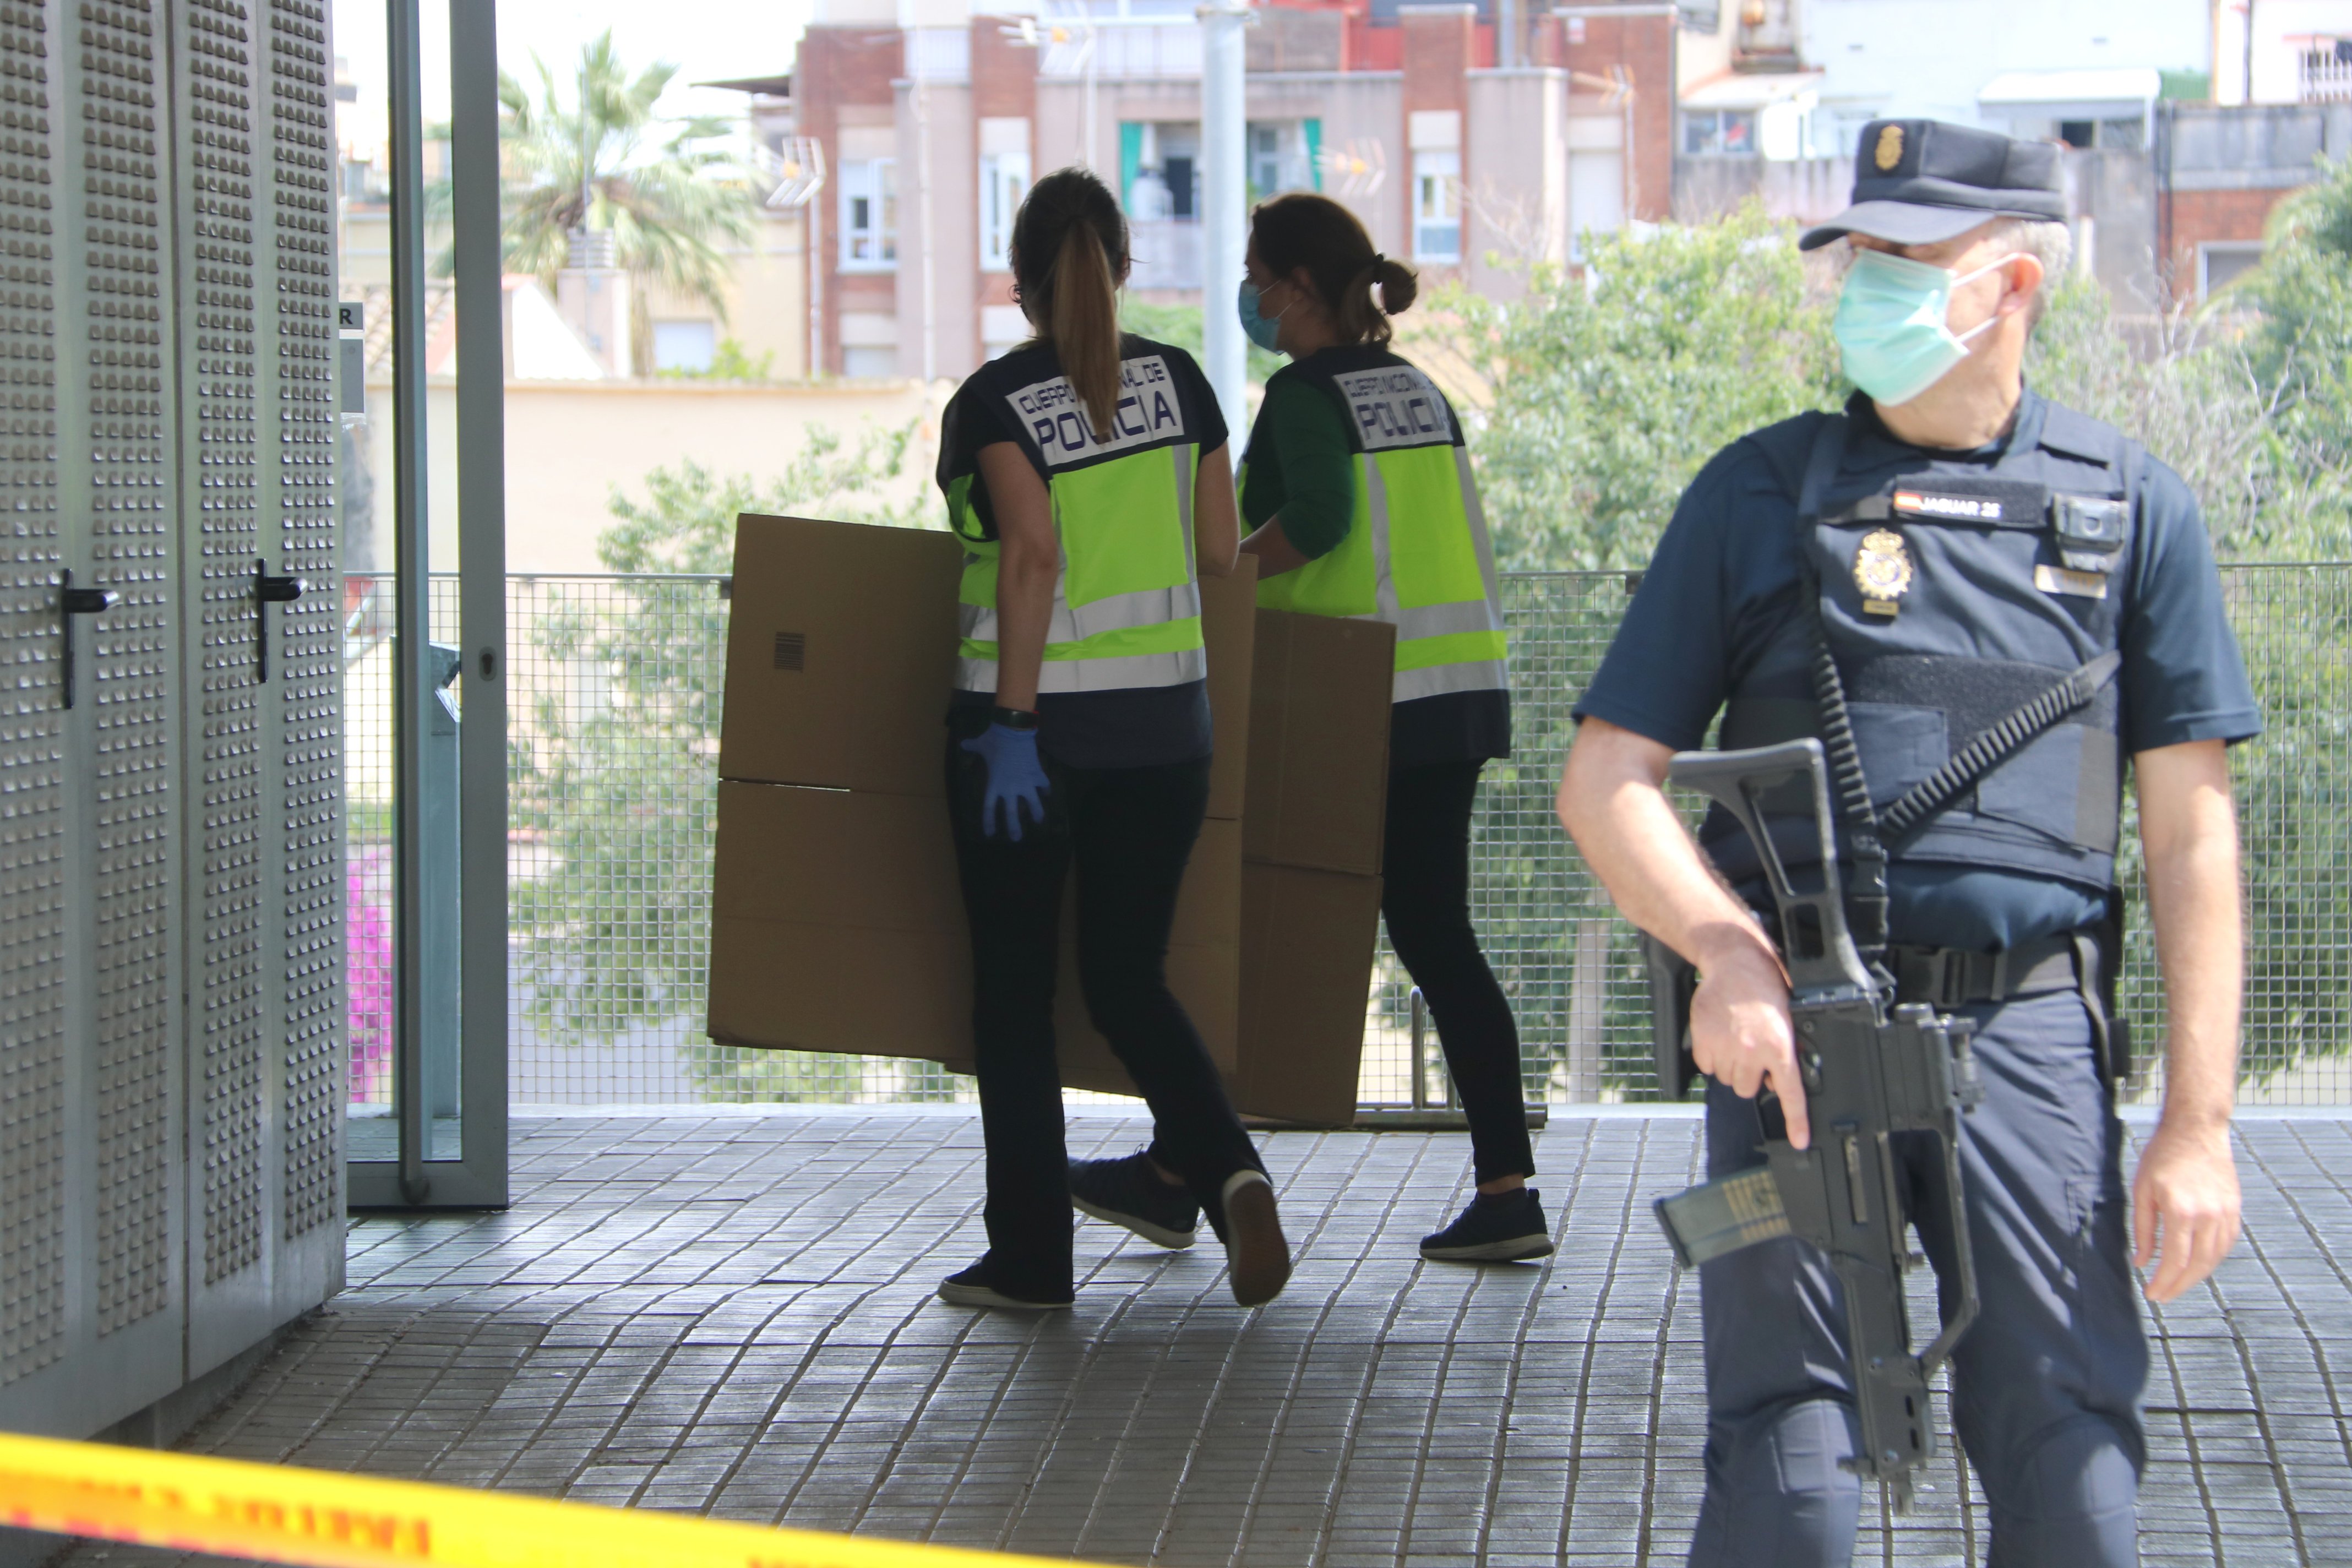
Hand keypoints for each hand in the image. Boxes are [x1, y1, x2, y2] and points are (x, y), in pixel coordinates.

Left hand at [960, 722, 1049, 841]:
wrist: (1013, 730)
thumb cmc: (995, 739)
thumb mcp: (981, 744)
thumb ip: (972, 746)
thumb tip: (963, 744)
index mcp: (994, 784)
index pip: (989, 808)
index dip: (989, 822)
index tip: (990, 834)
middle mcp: (1009, 788)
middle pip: (1012, 813)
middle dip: (1014, 828)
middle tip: (1016, 839)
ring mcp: (1025, 783)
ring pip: (1033, 804)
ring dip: (1036, 813)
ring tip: (1039, 820)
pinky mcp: (1037, 774)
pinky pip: (1044, 785)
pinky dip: (1046, 790)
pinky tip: (1048, 793)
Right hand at [1689, 936, 1810, 1150]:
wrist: (1735, 962)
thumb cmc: (1764, 987)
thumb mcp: (1787, 1018)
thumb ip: (1784, 1050)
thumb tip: (1780, 1079)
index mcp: (1780, 1045)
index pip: (1790, 1091)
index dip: (1796, 1120)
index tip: (1799, 1141)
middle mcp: (1753, 1050)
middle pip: (1748, 1088)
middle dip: (1749, 1075)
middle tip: (1752, 1051)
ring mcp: (1726, 1047)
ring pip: (1727, 1079)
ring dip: (1730, 1065)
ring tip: (1736, 1037)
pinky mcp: (1703, 1041)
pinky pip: (1707, 1066)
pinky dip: (1711, 1056)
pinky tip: (1719, 1035)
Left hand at [2132, 1117, 2240, 1301]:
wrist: (2196, 1129)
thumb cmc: (2162, 1156)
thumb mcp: (2142, 1190)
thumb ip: (2143, 1229)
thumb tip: (2142, 1262)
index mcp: (2181, 1211)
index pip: (2175, 1261)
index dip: (2164, 1282)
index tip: (2152, 1295)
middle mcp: (2208, 1216)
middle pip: (2197, 1265)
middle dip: (2179, 1286)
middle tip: (2163, 1296)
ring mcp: (2226, 1213)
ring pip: (2214, 1258)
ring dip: (2197, 1276)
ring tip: (2178, 1284)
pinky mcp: (2235, 1209)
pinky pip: (2226, 1244)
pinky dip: (2212, 1259)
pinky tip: (2198, 1264)